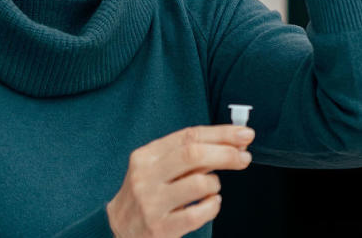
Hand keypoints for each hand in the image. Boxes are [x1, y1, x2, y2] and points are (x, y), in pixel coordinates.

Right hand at [106, 125, 254, 237]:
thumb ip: (188, 155)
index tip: (244, 134)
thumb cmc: (147, 194)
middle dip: (226, 153)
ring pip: (199, 183)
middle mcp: (146, 176)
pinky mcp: (161, 228)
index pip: (188, 136)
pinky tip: (210, 204)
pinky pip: (199, 213)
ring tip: (213, 188)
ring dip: (216, 184)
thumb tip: (232, 142)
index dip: (221, 133)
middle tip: (244, 157)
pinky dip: (212, 206)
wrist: (118, 229)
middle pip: (194, 154)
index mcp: (146, 156)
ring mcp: (152, 203)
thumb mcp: (157, 168)